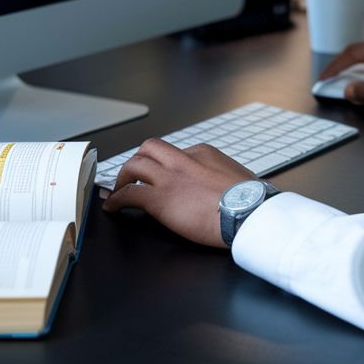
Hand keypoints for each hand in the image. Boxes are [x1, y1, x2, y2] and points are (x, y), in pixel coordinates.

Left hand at [102, 139, 257, 247]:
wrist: (249, 214)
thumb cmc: (250, 201)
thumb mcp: (237, 176)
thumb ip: (221, 175)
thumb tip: (220, 184)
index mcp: (202, 153)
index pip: (175, 152)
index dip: (165, 167)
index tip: (163, 178)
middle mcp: (182, 160)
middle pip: (149, 149)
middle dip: (138, 161)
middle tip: (133, 176)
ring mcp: (169, 178)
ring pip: (134, 165)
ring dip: (123, 177)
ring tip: (117, 190)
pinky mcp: (159, 199)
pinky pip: (128, 194)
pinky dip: (116, 200)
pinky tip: (112, 207)